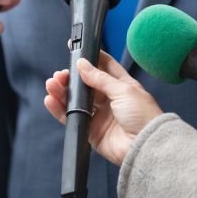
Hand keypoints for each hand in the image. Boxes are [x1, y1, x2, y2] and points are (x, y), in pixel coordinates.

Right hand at [44, 50, 162, 165]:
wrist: (146, 147)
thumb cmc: (144, 116)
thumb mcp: (123, 90)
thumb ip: (100, 78)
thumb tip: (82, 64)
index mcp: (121, 84)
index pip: (103, 65)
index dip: (89, 57)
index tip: (75, 49)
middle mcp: (109, 98)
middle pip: (84, 82)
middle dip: (71, 76)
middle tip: (61, 74)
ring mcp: (99, 113)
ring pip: (75, 98)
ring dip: (62, 90)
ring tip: (52, 84)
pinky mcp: (90, 129)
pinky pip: (71, 116)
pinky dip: (59, 108)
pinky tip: (50, 99)